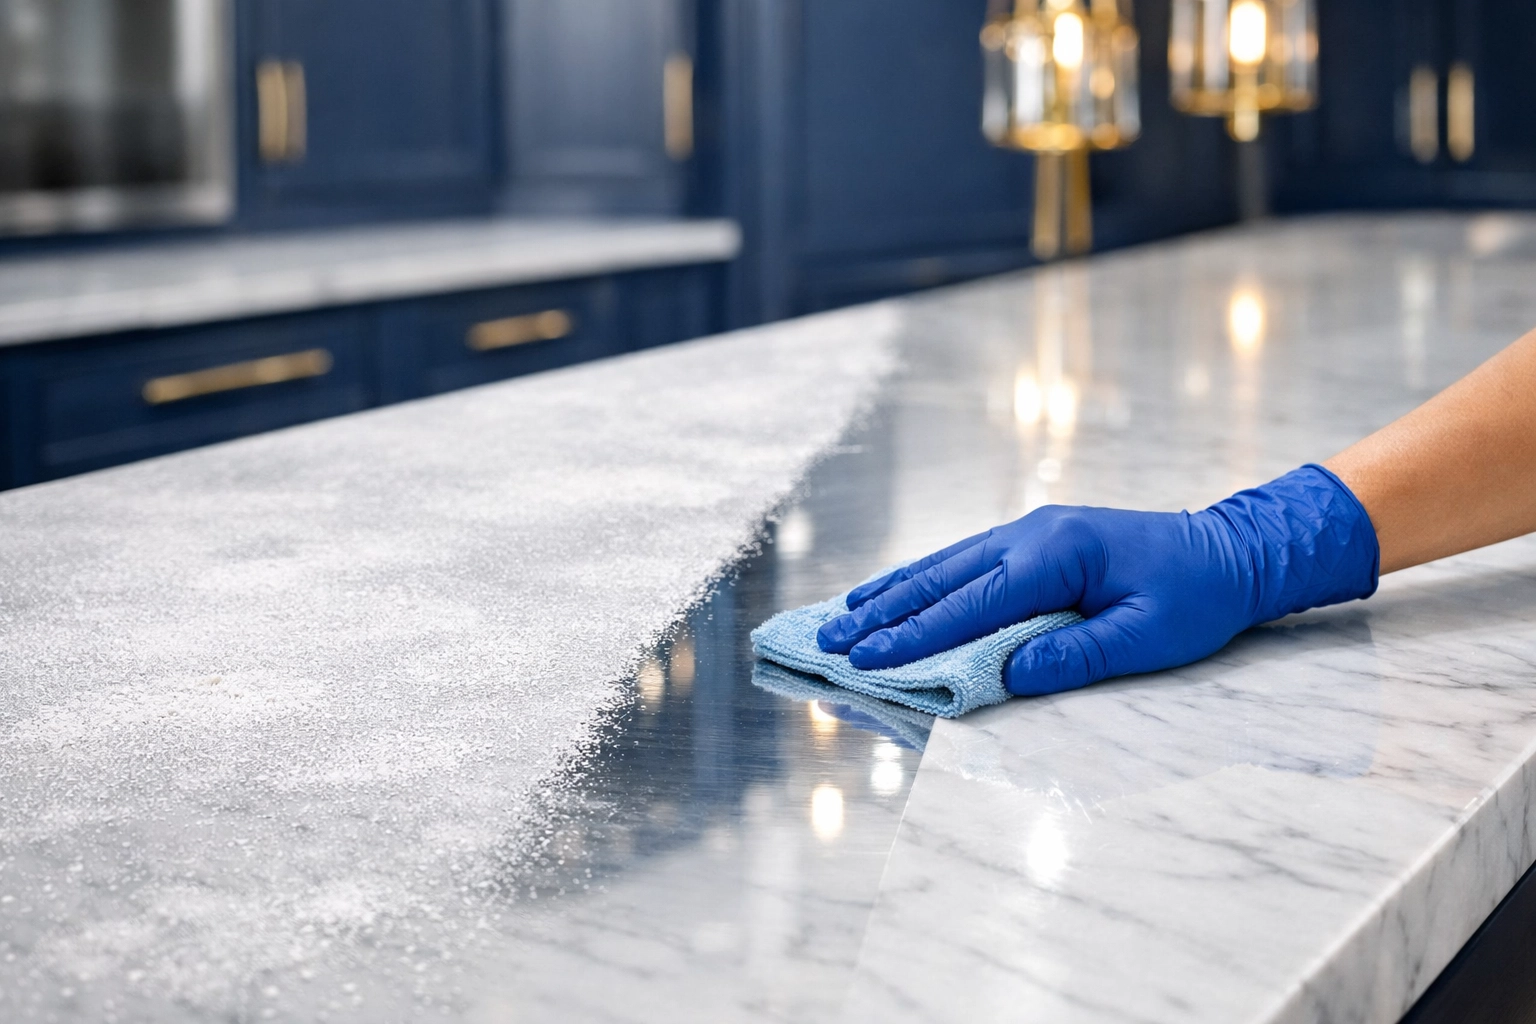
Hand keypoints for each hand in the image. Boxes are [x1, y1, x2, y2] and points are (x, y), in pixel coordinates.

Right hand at [817, 465, 1379, 695]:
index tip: (869, 659)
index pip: (973, 602)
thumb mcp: (1149, 635)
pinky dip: (920, 579)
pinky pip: (962, 561)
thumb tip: (1009, 674)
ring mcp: (1028, 531)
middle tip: (832, 642)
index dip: (917, 635)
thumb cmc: (1196, 596)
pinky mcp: (1031, 541)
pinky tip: (891, 591)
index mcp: (1057, 552)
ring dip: (891, 593)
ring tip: (841, 617)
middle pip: (942, 577)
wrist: (1231, 550)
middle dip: (884, 614)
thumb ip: (1078, 654)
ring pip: (943, 564)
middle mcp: (1031, 533)